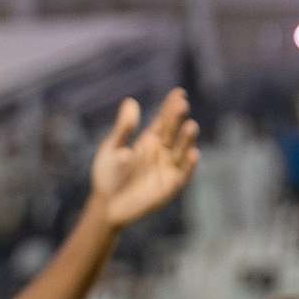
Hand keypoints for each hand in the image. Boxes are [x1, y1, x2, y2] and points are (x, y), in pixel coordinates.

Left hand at [90, 88, 199, 227]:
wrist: (106, 205)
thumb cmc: (107, 176)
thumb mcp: (112, 149)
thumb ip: (123, 128)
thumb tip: (131, 102)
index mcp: (149, 141)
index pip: (163, 120)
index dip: (171, 107)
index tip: (179, 93)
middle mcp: (162, 152)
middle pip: (173, 132)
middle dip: (178, 119)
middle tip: (182, 105)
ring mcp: (167, 169)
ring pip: (181, 151)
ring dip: (187, 139)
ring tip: (191, 126)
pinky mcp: (170, 187)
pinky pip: (183, 174)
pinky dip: (189, 165)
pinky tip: (192, 153)